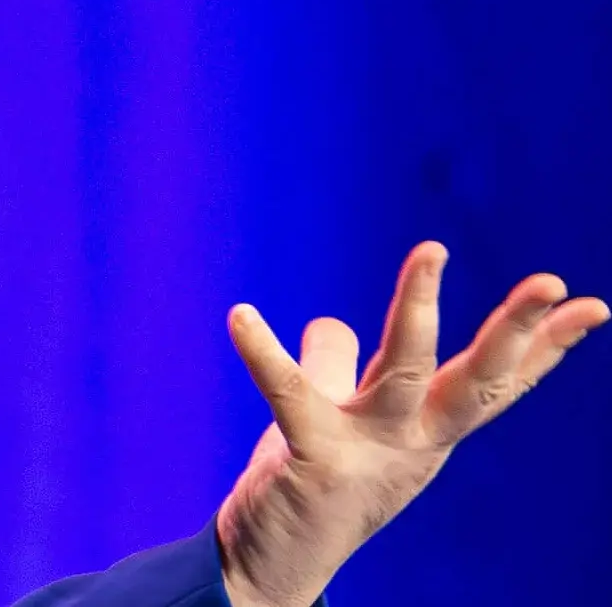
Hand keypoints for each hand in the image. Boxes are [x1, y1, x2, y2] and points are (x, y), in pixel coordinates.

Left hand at [216, 242, 607, 606]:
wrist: (271, 565)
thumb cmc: (312, 487)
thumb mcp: (338, 420)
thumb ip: (337, 369)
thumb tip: (335, 321)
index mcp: (426, 430)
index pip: (497, 383)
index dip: (544, 347)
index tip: (589, 306)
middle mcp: (410, 441)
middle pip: (477, 379)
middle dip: (516, 329)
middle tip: (554, 281)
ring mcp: (366, 450)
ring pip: (405, 371)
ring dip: (420, 308)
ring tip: (433, 252)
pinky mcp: (312, 459)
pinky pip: (290, 393)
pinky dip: (264, 352)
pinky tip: (241, 316)